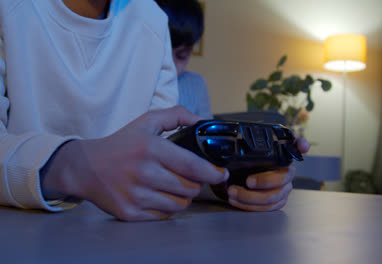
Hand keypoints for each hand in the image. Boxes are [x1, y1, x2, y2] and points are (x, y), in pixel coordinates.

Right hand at [41, 106, 227, 220]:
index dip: (212, 173)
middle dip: (196, 183)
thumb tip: (203, 121)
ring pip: (180, 204)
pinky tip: (161, 196)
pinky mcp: (130, 213)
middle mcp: (144, 173)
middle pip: (190, 188)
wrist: (84, 168)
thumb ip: (176, 115)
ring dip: (184, 197)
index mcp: (151, 149)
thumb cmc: (120, 144)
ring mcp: (136, 195)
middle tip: (190, 177)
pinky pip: (164, 215)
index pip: (192, 166)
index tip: (221, 173)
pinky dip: (168, 207)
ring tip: (176, 186)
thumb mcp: (146, 122)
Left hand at [227, 138, 309, 210]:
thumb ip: (235, 153)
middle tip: (247, 181)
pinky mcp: (277, 201)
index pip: (295, 146)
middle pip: (283, 177)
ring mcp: (283, 187)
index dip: (301, 145)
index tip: (301, 146)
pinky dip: (251, 206)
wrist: (226, 182)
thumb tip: (232, 161)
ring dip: (251, 197)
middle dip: (264, 181)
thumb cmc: (233, 167)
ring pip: (274, 196)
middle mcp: (285, 170)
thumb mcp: (231, 157)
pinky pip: (269, 208)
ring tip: (233, 193)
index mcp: (277, 155)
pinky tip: (237, 201)